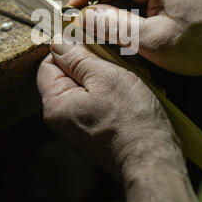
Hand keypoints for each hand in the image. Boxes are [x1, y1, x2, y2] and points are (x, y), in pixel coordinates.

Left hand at [37, 37, 184, 179]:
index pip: (48, 64)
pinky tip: (132, 94)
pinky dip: (114, 93)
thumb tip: (58, 41)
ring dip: (109, 77)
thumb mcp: (104, 76)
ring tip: (130, 81)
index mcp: (56, 104)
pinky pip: (99, 101)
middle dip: (94, 64)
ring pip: (88, 86)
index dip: (68, 49)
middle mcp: (62, 117)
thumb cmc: (131, 121)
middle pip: (69, 75)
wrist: (152, 160)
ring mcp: (78, 125)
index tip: (90, 43)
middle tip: (117, 64)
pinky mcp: (95, 130)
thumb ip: (77, 57)